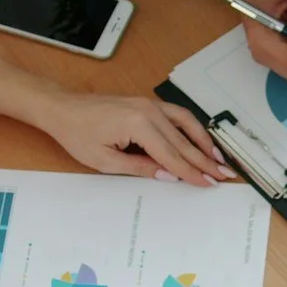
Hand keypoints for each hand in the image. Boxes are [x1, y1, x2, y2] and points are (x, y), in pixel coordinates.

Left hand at [39, 92, 234, 185]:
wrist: (63, 108)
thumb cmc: (77, 134)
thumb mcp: (105, 160)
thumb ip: (140, 168)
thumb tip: (169, 175)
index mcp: (138, 125)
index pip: (172, 155)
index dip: (192, 172)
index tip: (209, 183)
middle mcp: (149, 111)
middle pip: (183, 141)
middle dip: (205, 160)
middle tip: (223, 175)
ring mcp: (149, 104)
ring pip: (186, 124)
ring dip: (204, 142)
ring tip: (218, 159)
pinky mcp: (147, 103)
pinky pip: (177, 115)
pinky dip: (191, 128)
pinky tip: (199, 139)